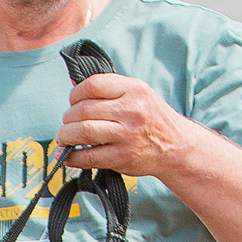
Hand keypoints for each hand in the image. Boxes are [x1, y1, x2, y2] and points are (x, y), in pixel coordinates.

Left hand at [54, 73, 198, 178]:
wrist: (176, 146)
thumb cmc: (151, 118)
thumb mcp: (138, 94)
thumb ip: (109, 89)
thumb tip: (74, 83)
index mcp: (134, 89)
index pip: (93, 85)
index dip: (75, 94)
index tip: (72, 102)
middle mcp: (131, 110)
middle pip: (83, 110)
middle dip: (68, 118)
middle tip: (67, 123)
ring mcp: (127, 135)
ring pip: (83, 132)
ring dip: (65, 136)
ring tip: (64, 138)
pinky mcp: (122, 157)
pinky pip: (88, 157)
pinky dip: (72, 158)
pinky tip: (68, 157)